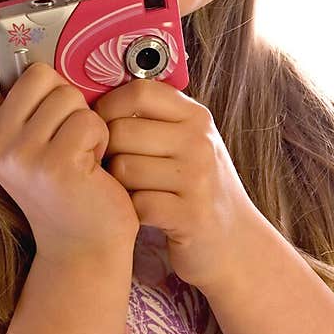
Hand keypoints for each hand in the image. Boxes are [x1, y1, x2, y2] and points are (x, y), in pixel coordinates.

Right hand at [0, 0, 139, 262]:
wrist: (85, 248)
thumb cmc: (72, 189)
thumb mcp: (39, 146)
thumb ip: (32, 109)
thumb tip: (43, 62)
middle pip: (40, 74)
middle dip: (67, 98)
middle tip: (69, 142)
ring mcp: (21, 155)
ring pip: (69, 96)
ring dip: (87, 122)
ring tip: (82, 159)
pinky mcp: (54, 164)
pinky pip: (89, 121)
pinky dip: (101, 140)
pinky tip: (93, 169)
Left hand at [92, 77, 259, 288]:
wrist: (235, 242)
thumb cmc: (198, 188)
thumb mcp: (189, 142)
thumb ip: (156, 118)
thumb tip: (97, 99)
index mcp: (196, 117)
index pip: (139, 91)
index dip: (109, 106)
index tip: (105, 126)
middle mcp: (199, 142)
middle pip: (121, 131)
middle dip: (109, 153)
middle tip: (117, 170)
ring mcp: (198, 179)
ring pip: (123, 168)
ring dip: (118, 186)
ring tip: (133, 192)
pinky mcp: (190, 216)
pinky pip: (136, 204)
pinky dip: (132, 212)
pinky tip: (143, 214)